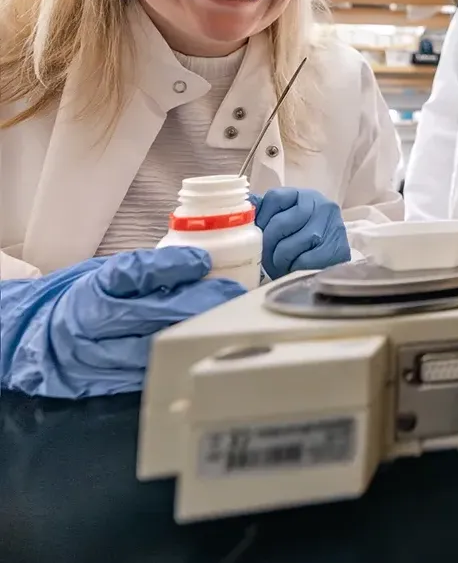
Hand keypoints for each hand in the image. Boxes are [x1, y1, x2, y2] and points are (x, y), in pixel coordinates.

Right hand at [0, 248, 244, 398]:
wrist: (39, 340)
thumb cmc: (84, 302)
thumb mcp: (105, 277)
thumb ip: (145, 273)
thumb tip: (199, 265)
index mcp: (93, 290)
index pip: (134, 273)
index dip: (172, 266)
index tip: (203, 261)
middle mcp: (93, 324)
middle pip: (154, 312)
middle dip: (200, 302)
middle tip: (230, 293)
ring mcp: (98, 358)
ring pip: (155, 346)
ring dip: (194, 332)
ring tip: (222, 321)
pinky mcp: (104, 384)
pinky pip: (147, 373)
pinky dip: (174, 359)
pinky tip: (197, 348)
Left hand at [251, 188, 349, 279]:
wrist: (335, 267)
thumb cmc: (304, 243)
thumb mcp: (288, 221)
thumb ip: (268, 214)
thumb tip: (244, 206)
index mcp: (306, 196)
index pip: (274, 197)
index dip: (261, 218)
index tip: (258, 233)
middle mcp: (322, 206)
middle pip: (279, 223)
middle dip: (267, 245)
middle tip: (264, 258)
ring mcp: (332, 227)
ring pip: (288, 246)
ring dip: (279, 261)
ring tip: (280, 266)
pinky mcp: (337, 250)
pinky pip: (301, 261)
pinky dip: (294, 269)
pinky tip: (296, 269)